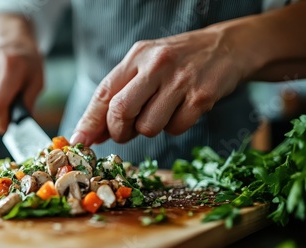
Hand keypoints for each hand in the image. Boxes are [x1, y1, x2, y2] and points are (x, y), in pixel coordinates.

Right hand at [0, 15, 43, 133]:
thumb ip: (28, 103)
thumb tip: (20, 125)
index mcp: (10, 67)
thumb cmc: (28, 62)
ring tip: (6, 89)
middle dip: (1, 112)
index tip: (6, 129)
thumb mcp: (37, 82)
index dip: (0, 122)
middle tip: (13, 104)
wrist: (13, 39)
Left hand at [71, 27, 253, 145]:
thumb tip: (93, 132)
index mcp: (136, 57)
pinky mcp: (202, 97)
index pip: (104, 93)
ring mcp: (180, 81)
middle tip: (124, 132)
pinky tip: (181, 109)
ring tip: (162, 111)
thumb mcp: (145, 66)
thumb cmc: (177, 61)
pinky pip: (175, 129)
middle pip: (121, 111)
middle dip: (119, 131)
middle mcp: (156, 65)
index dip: (88, 121)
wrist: (226, 47)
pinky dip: (174, 127)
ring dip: (149, 129)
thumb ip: (119, 95)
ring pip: (148, 127)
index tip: (79, 142)